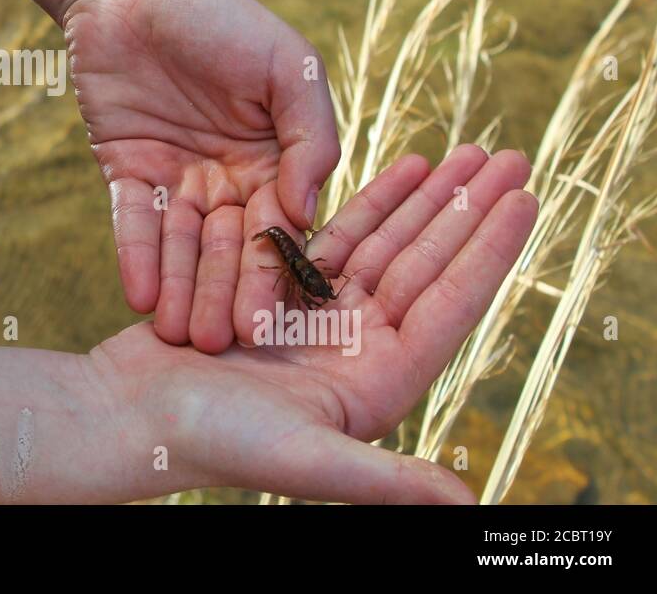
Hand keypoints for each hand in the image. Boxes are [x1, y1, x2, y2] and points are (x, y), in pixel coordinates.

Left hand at [62, 0, 339, 351]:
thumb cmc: (224, 17)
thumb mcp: (287, 66)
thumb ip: (310, 135)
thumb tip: (308, 211)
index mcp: (278, 160)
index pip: (279, 228)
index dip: (273, 273)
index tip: (270, 320)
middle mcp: (231, 178)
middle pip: (228, 247)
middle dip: (222, 293)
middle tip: (218, 344)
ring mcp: (178, 178)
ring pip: (181, 245)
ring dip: (179, 288)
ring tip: (175, 335)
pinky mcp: (127, 172)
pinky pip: (132, 222)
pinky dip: (135, 255)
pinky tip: (136, 294)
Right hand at [86, 146, 536, 503]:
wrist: (129, 415)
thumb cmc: (209, 440)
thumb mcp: (303, 457)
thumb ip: (382, 480)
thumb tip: (465, 504)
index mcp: (377, 384)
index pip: (448, 305)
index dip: (490, 250)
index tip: (527, 196)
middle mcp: (358, 351)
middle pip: (426, 266)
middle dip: (467, 210)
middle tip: (508, 155)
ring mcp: (321, 320)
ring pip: (386, 245)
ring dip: (425, 199)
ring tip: (462, 151)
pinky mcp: (281, 294)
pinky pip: (335, 238)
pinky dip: (369, 203)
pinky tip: (400, 169)